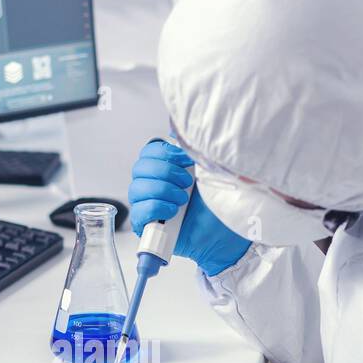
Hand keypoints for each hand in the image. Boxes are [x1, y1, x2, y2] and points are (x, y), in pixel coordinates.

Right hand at [127, 140, 251, 275]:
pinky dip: (156, 208)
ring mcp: (147, 207)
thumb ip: (191, 149)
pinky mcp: (146, 227)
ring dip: (163, 190)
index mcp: (165, 170)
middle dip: (165, 172)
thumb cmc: (217, 205)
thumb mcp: (207, 170)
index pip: (148, 152)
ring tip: (183, 200)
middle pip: (140, 168)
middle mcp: (153, 186)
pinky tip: (173, 212)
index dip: (165, 153)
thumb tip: (176, 128)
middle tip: (187, 183)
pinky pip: (138, 212)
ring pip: (137, 188)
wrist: (225, 234)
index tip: (186, 160)